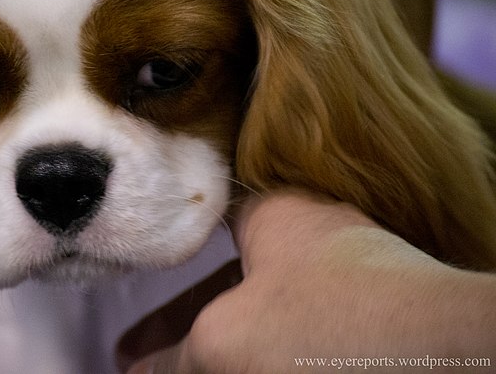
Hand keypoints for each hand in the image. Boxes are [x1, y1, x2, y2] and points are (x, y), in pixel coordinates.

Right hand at [118, 189, 495, 372]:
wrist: (439, 360)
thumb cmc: (319, 325)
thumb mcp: (225, 339)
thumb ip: (176, 356)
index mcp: (276, 214)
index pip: (206, 222)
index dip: (165, 263)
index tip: (136, 289)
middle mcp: (316, 241)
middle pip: (227, 287)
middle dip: (178, 330)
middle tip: (134, 362)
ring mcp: (353, 284)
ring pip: (263, 321)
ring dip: (217, 350)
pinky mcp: (376, 325)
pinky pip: (298, 341)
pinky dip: (260, 358)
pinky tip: (239, 372)